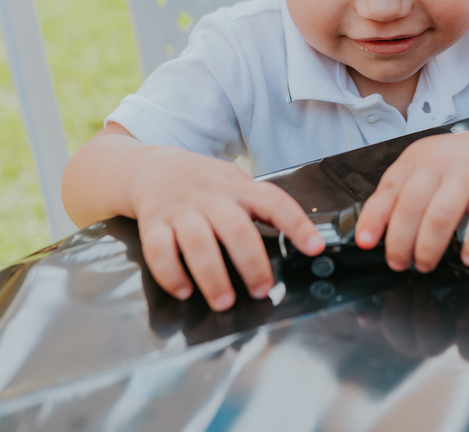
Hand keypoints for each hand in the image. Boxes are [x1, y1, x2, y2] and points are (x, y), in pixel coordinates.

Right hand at [131, 156, 322, 310]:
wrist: (154, 168)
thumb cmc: (206, 185)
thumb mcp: (237, 185)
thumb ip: (262, 209)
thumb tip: (300, 243)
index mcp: (239, 189)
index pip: (274, 201)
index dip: (297, 224)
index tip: (315, 248)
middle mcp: (212, 198)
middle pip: (235, 229)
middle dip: (251, 263)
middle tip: (261, 290)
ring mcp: (181, 211)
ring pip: (197, 242)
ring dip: (212, 276)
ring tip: (224, 301)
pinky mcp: (154, 225)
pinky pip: (159, 250)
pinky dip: (171, 274)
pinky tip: (184, 291)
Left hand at [353, 127, 468, 271]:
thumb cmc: (463, 164)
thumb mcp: (428, 168)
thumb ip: (405, 193)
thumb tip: (379, 231)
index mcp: (417, 158)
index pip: (388, 189)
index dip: (373, 218)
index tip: (365, 242)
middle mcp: (440, 163)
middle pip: (411, 206)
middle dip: (400, 242)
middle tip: (399, 262)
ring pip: (441, 215)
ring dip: (429, 247)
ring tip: (425, 263)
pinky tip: (468, 257)